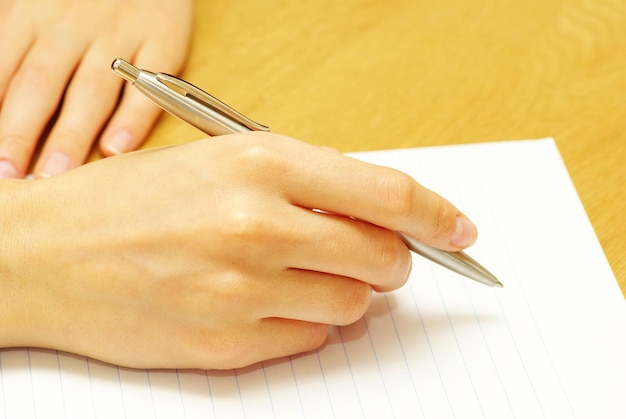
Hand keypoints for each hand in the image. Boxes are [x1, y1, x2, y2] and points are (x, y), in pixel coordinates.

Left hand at [0, 0, 192, 178]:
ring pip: (91, 90)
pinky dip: (134, 118)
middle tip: (10, 174)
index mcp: (33, 14)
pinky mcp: (161, 42)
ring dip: (72, 133)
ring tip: (57, 172)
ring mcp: (119, 37)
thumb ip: (10, 43)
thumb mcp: (31, 2)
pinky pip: (146, 85)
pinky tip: (118, 149)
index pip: (3, 71)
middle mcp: (72, 28)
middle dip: (21, 131)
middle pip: (41, 84)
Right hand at [0, 133, 476, 368]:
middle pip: (382, 257)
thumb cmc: (130, 200)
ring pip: (352, 307)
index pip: (387, 193)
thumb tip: (377, 213)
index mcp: (260, 162)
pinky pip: (308, 341)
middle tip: (374, 255)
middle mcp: (257, 225)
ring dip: (346, 293)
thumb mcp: (219, 159)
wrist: (45, 255)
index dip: (437, 214)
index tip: (460, 229)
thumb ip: (305, 183)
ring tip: (303, 275)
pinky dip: (305, 323)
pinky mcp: (226, 345)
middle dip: (391, 259)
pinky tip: (265, 302)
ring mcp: (242, 291)